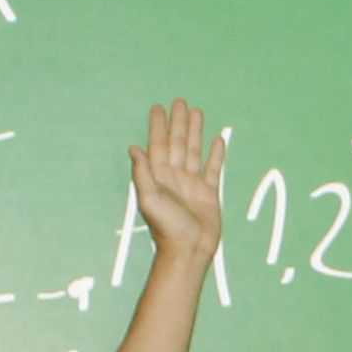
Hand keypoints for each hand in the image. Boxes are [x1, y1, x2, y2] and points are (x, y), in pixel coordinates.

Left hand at [130, 97, 228, 272]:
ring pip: (195, 151)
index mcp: (159, 176)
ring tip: (197, 112)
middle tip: (179, 101)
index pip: (158, 145)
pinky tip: (218, 140)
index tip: (159, 108)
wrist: (189, 250)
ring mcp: (193, 184)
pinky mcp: (209, 193)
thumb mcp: (149, 199)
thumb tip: (134, 148)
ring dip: (195, 132)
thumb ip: (142, 173)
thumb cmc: (167, 228)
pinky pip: (213, 169)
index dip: (158, 126)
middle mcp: (175, 176)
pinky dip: (215, 155)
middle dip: (178, 123)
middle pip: (177, 143)